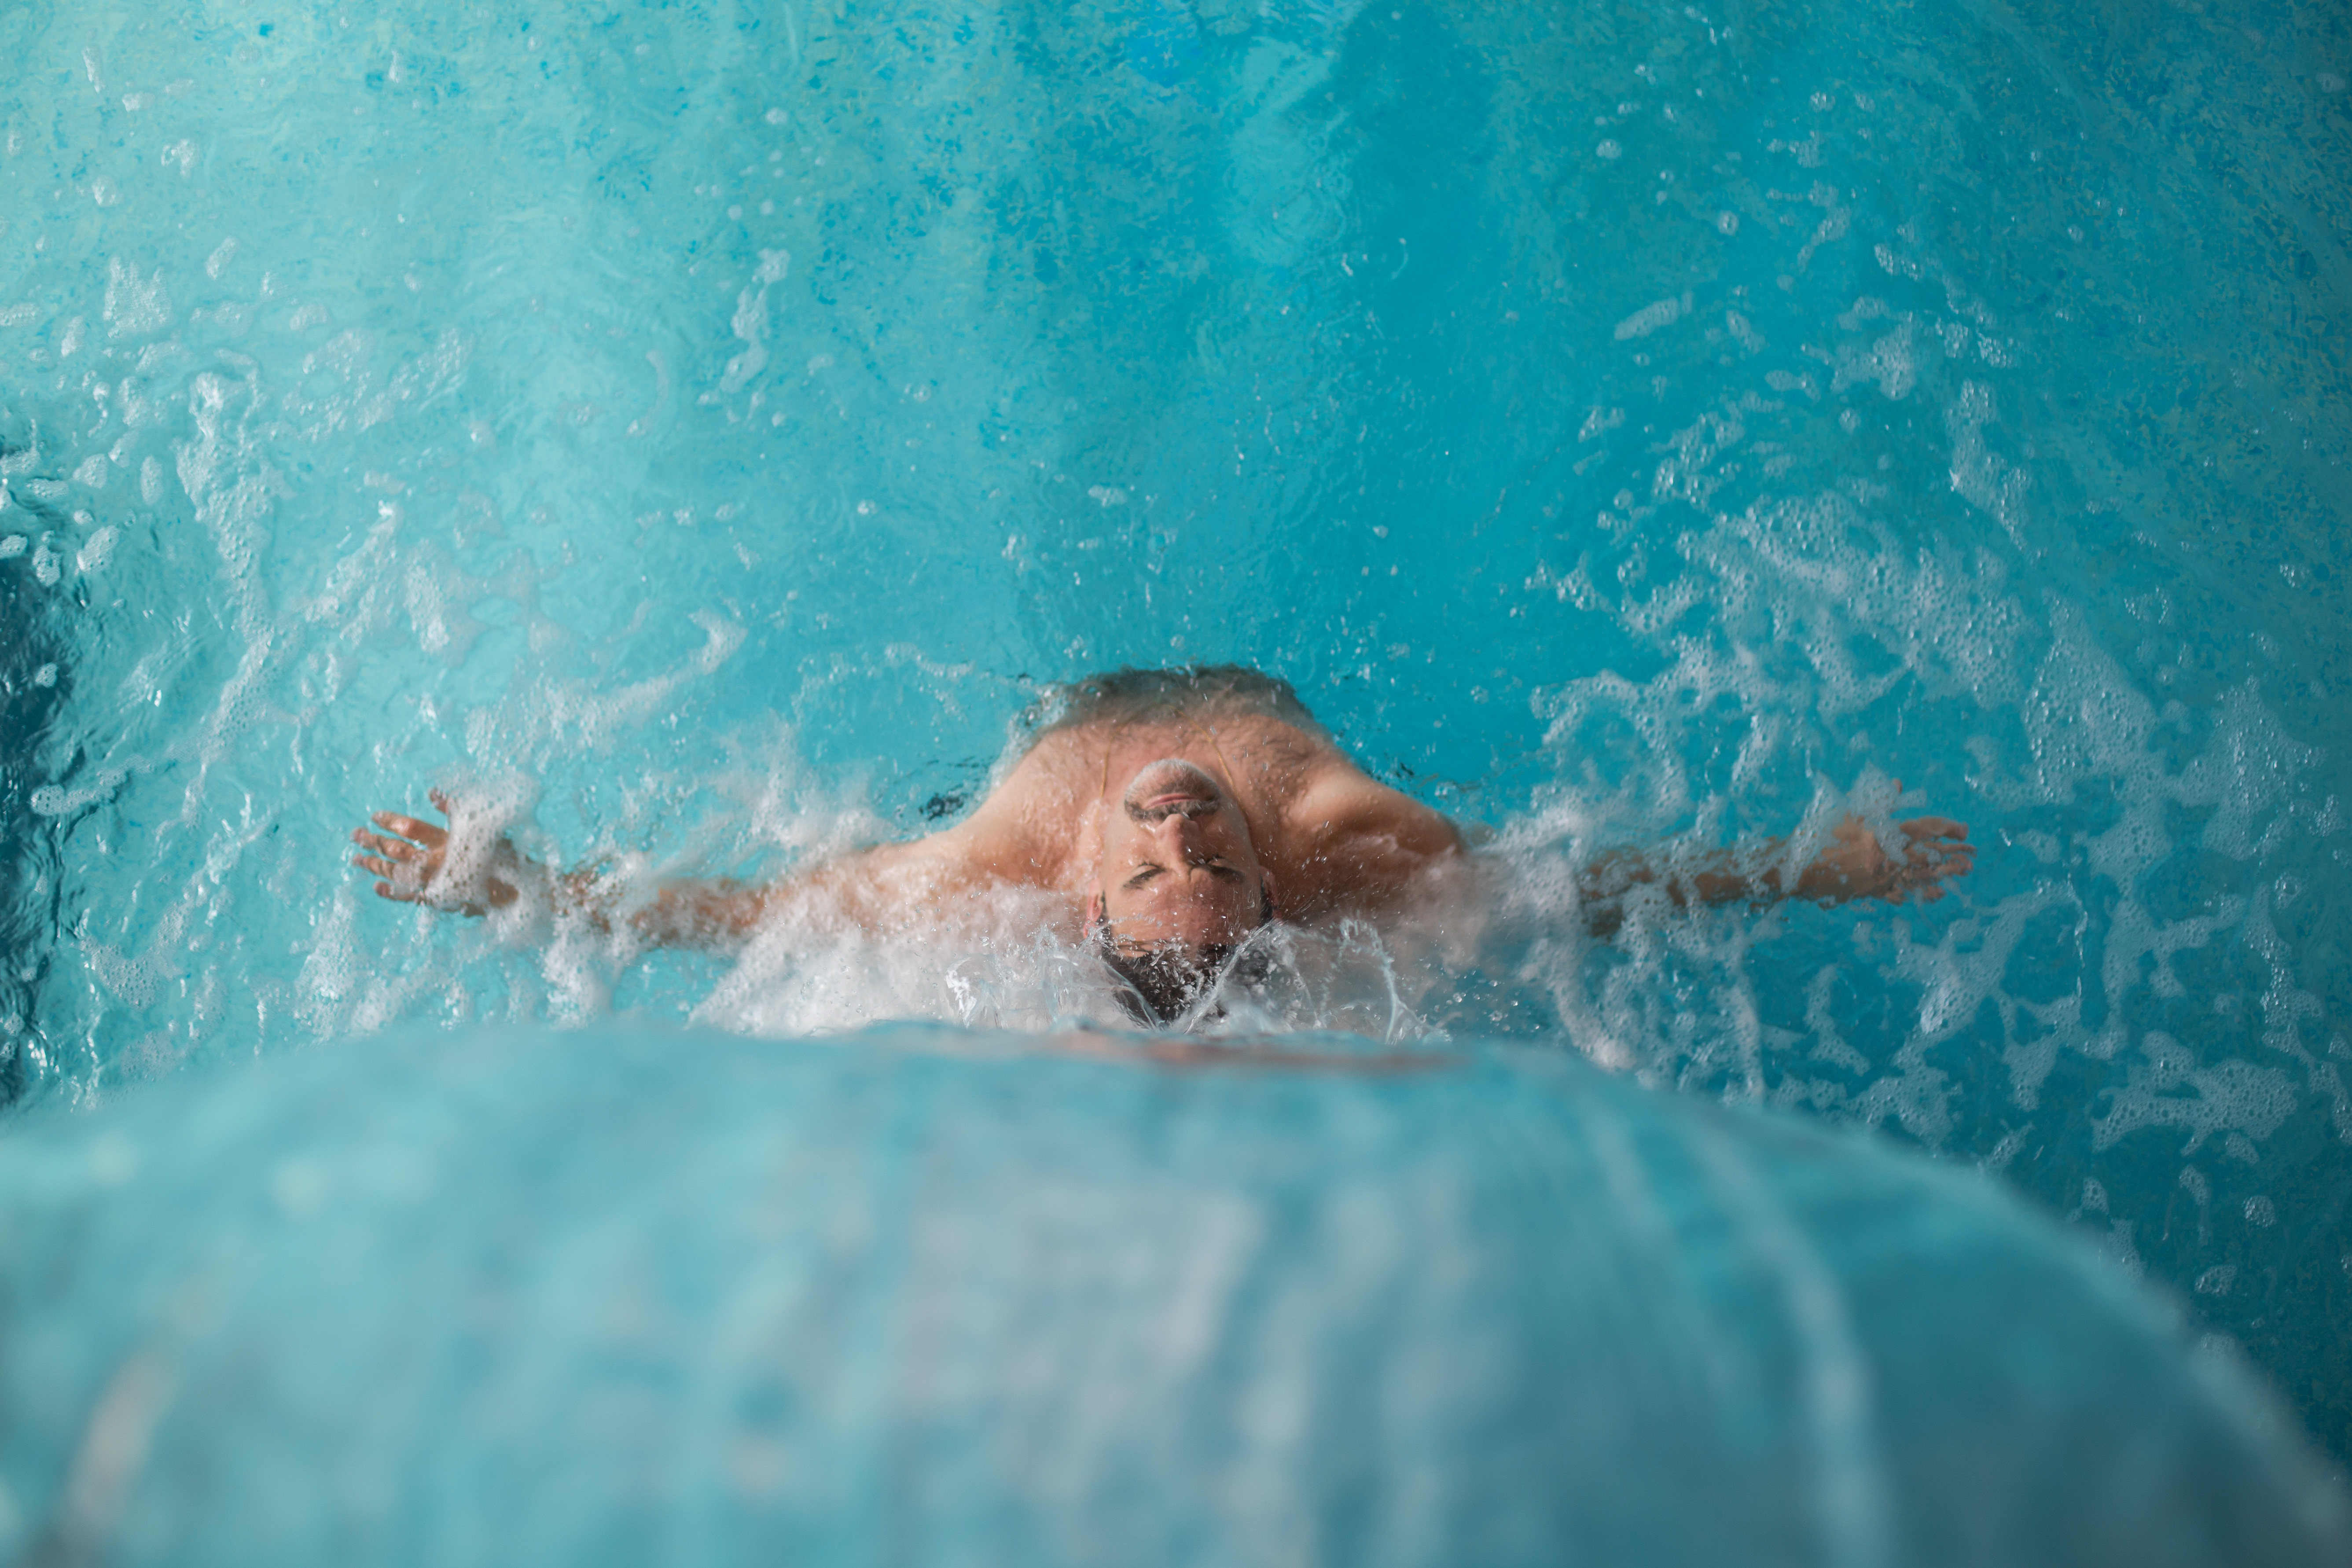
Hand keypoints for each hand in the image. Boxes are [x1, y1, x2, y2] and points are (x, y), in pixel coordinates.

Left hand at [350, 789, 527, 916]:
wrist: (519, 891)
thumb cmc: (505, 855)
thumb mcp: (483, 827)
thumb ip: (455, 809)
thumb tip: (432, 790)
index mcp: (449, 840)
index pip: (411, 828)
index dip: (390, 821)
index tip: (374, 816)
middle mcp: (438, 861)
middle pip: (397, 850)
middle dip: (374, 841)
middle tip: (355, 835)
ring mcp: (435, 882)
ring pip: (397, 873)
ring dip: (374, 865)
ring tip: (357, 859)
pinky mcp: (438, 900)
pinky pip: (407, 897)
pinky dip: (390, 892)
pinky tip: (376, 886)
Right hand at [1796, 812, 1973, 904]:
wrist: (1794, 868)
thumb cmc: (1818, 834)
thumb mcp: (1847, 812)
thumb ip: (1876, 803)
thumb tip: (1897, 785)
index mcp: (1878, 834)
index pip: (1921, 829)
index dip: (1945, 829)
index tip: (1963, 830)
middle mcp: (1883, 857)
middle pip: (1926, 855)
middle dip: (1952, 854)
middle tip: (1973, 854)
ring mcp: (1877, 877)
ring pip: (1919, 876)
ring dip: (1943, 873)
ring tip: (1963, 872)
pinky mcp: (1869, 891)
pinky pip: (1901, 892)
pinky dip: (1919, 892)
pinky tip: (1935, 893)